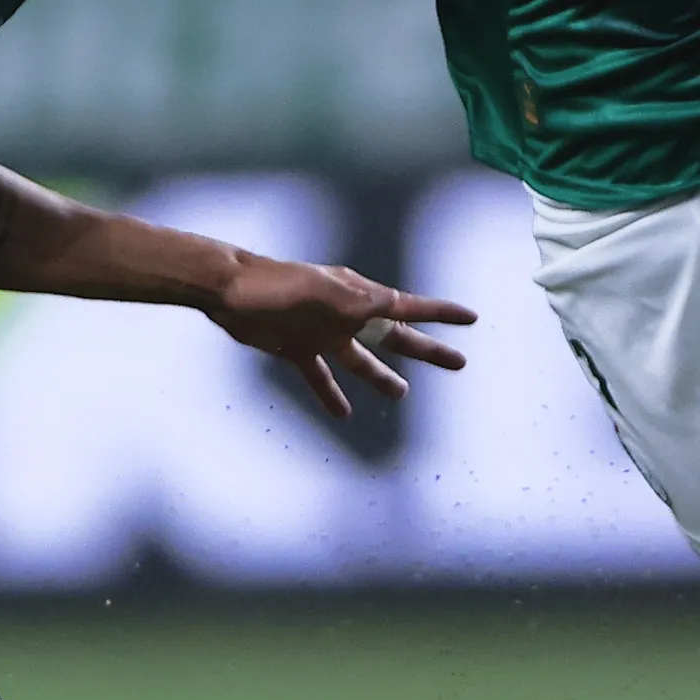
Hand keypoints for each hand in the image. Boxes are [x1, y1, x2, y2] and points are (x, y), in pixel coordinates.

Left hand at [203, 260, 476, 417]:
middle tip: (459, 362)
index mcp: (359, 296)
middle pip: (395, 337)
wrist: (230, 291)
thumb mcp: (327, 293)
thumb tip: (395, 304)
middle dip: (428, 349)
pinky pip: (320, 376)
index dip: (441, 314)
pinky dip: (331, 394)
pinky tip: (342, 413)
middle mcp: (345, 314)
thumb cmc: (279, 286)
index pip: (409, 307)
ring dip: (381, 377)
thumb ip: (361, 303)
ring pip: (361, 360)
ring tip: (402, 394)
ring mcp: (322, 332)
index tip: (470, 318)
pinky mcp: (296, 347)